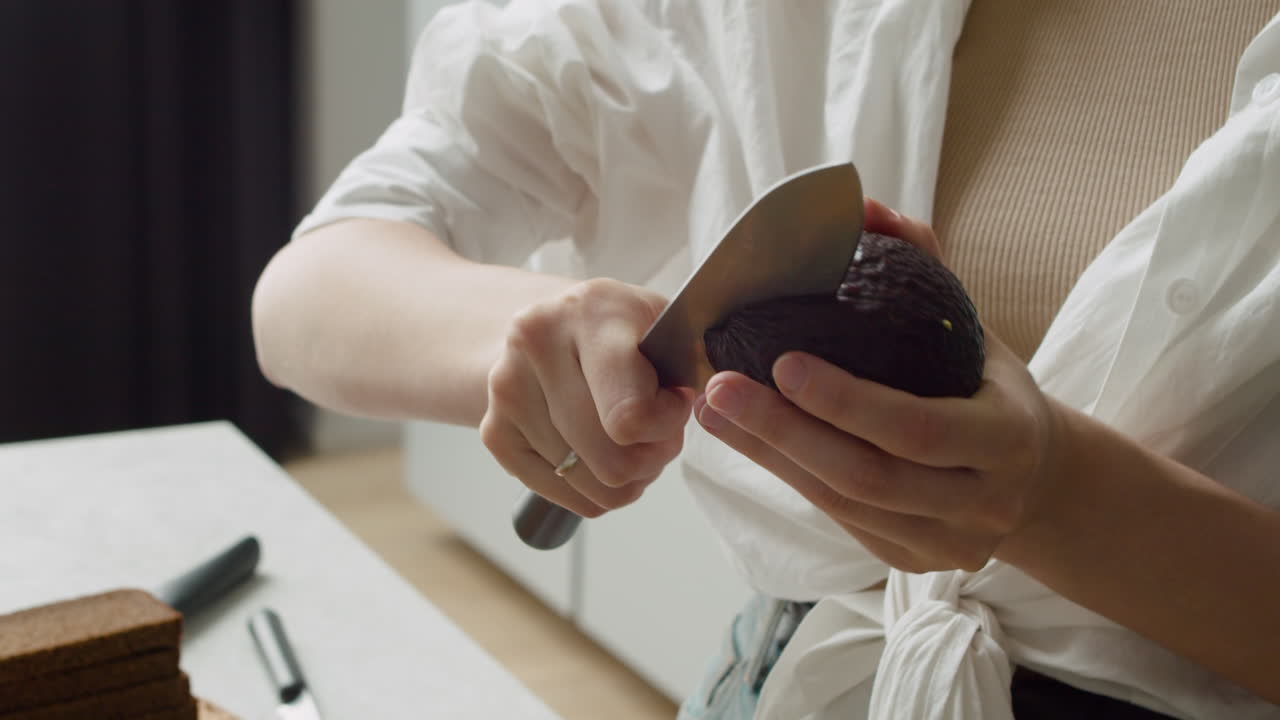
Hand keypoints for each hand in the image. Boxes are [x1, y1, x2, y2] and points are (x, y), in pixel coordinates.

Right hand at [481, 278, 694, 516]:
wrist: (545, 324)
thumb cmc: (619, 330)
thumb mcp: (665, 323)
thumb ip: (697, 360)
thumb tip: (717, 403)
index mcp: (590, 312)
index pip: (629, 416)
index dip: (667, 425)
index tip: (675, 401)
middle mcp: (536, 346)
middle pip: (614, 463)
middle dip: (652, 457)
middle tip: (658, 431)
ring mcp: (506, 392)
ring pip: (594, 488)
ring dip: (627, 475)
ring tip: (629, 436)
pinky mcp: (494, 433)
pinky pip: (568, 499)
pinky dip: (595, 489)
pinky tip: (599, 449)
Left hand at [693, 202, 1063, 571]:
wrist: (1034, 480)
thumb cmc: (988, 386)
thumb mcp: (972, 325)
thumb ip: (921, 263)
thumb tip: (862, 205)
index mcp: (1007, 438)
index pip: (918, 428)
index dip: (846, 401)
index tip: (781, 361)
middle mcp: (982, 502)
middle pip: (867, 476)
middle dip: (783, 432)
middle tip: (719, 386)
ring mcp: (944, 542)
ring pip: (842, 504)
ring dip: (768, 456)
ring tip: (712, 409)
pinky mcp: (908, 560)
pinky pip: (837, 519)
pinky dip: (785, 475)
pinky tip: (742, 439)